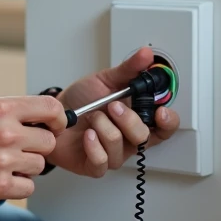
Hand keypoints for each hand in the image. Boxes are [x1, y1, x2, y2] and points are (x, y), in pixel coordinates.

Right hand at [0, 95, 66, 202]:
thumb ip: (7, 107)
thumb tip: (34, 113)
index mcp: (2, 109)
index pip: (50, 108)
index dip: (58, 118)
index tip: (55, 125)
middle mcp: (6, 133)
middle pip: (49, 142)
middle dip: (37, 145)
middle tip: (21, 148)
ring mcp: (3, 161)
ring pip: (39, 166)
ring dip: (26, 166)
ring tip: (4, 162)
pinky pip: (28, 187)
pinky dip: (18, 184)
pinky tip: (2, 177)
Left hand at [47, 46, 180, 177]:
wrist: (52, 113)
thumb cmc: (80, 101)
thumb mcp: (106, 80)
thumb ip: (128, 69)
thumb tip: (146, 54)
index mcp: (136, 119)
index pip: (164, 127)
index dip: (168, 122)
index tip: (160, 111)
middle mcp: (128, 139)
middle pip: (144, 138)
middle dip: (128, 119)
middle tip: (113, 106)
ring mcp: (113, 153)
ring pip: (121, 148)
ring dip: (104, 128)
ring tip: (93, 117)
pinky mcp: (94, 165)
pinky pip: (102, 162)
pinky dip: (94, 146)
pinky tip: (87, 135)